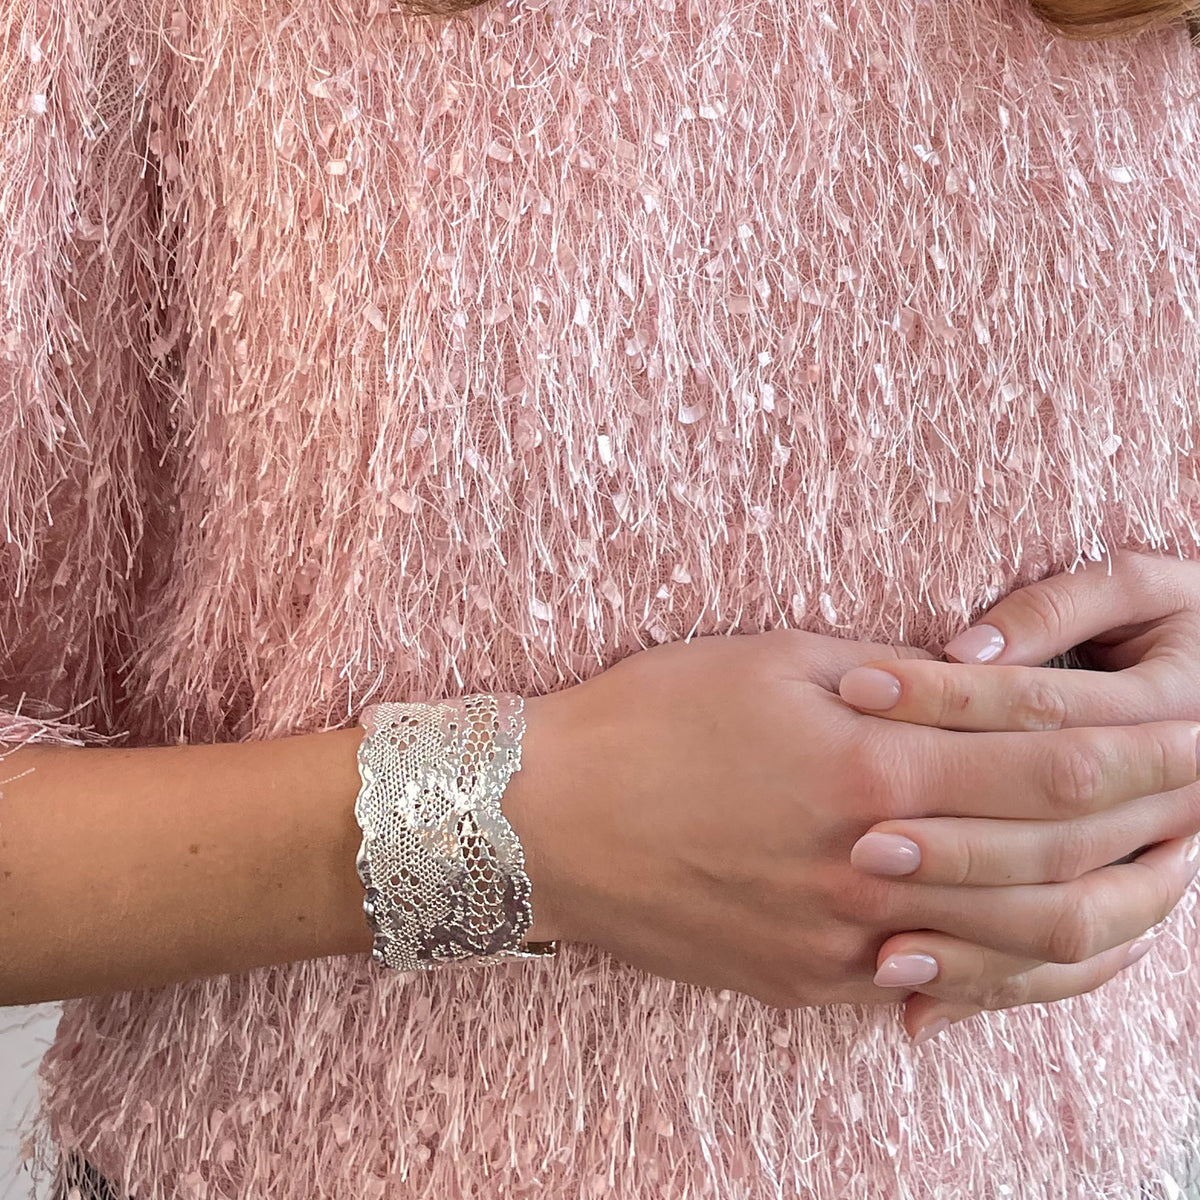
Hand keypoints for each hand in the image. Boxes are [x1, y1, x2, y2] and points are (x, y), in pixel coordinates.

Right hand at [499, 626, 1199, 1024]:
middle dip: (1162, 816)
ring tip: (1171, 873)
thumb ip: (898, 679)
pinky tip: (1061, 941)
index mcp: (871, 767)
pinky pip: (947, 989)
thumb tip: (988, 688)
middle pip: (1063, 854)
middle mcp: (873, 866)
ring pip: (1024, 943)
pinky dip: (1022, 967)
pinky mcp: (812, 983)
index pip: (1055, 761)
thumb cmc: (650, 718)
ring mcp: (844, 941)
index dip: (1144, 742)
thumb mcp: (775, 660)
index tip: (1199, 721)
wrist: (545, 819)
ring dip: (1118, 905)